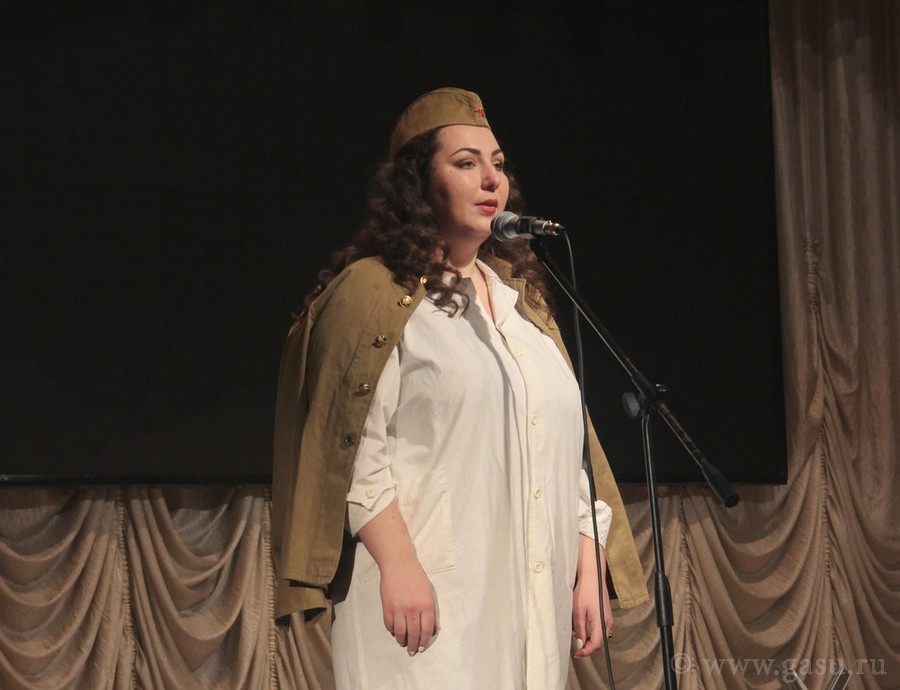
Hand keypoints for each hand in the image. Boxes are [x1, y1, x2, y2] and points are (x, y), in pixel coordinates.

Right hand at [357, 501, 440, 656]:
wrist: (399, 564)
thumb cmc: (416, 577)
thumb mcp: (429, 592)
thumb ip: (432, 611)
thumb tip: (434, 628)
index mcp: (426, 605)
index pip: (427, 630)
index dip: (425, 642)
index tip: (422, 647)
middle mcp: (413, 609)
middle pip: (414, 634)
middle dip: (413, 645)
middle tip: (412, 651)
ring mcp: (399, 609)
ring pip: (400, 632)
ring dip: (402, 640)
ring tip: (403, 643)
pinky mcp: (387, 607)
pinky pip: (389, 625)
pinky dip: (392, 631)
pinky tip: (394, 632)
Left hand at [572, 536, 613, 656]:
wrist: (593, 576)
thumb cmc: (585, 591)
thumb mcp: (578, 611)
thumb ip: (580, 629)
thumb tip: (579, 643)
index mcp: (602, 622)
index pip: (596, 644)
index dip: (586, 651)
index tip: (576, 653)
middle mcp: (608, 622)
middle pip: (600, 642)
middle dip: (588, 647)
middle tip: (576, 647)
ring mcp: (608, 618)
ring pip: (601, 636)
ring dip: (591, 641)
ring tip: (578, 639)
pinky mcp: (606, 615)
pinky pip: (601, 629)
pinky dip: (593, 634)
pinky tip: (584, 630)